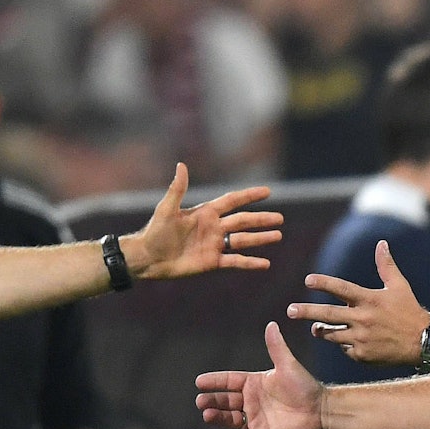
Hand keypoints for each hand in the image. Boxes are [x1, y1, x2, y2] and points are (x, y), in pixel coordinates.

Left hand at [122, 163, 280, 280]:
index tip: (267, 191)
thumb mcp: (167, 208)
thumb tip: (181, 165)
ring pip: (243, 240)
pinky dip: (250, 263)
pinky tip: (265, 263)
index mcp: (205, 212)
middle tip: (280, 218)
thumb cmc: (155, 231)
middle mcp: (213, 227)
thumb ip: (177, 189)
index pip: (232, 201)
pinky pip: (235, 261)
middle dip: (261, 219)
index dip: (249, 196)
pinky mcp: (212, 261)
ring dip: (260, 238)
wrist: (148, 258)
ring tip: (278, 235)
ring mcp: (214, 245)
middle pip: (243, 221)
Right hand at [196, 322, 323, 428]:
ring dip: (217, 418)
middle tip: (200, 401)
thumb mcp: (288, 365)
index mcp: (254, 383)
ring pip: (230, 419)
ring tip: (207, 415)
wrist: (321, 410)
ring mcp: (255, 419)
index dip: (215, 381)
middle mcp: (252, 401)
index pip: (229, 381)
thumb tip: (272, 324)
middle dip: (212, 401)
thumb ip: (276, 347)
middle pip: (225, 400)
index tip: (199, 381)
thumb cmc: (305, 386)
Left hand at [287, 240, 429, 366]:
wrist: (424, 342)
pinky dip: (344, 345)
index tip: (308, 280)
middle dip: (306, 312)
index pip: (341, 289)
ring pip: (331, 335)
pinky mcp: (362, 355)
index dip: (324, 283)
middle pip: (327, 314)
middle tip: (290, 311)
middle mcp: (363, 318)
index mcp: (369, 299)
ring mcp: (362, 338)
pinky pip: (345, 349)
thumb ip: (386, 266)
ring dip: (321, 330)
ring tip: (315, 328)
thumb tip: (381, 243)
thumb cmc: (409, 311)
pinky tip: (350, 341)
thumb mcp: (400, 286)